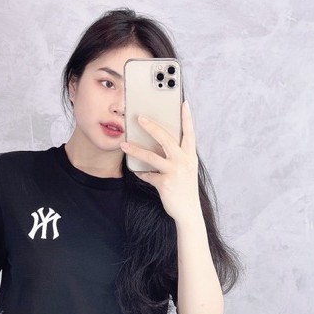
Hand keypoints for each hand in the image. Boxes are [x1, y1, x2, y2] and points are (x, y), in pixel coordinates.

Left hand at [120, 100, 200, 223]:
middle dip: (151, 126)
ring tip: (123, 145)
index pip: (189, 132)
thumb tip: (159, 145)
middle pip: (165, 138)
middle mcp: (184, 161)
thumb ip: (177, 156)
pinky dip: (141, 173)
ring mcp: (175, 171)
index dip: (187, 117)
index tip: (183, 102)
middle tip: (139, 117)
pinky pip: (147, 174)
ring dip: (135, 150)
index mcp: (190, 155)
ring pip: (151, 156)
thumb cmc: (185, 188)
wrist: (189, 212)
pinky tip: (137, 172)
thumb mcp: (186, 169)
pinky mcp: (165, 183)